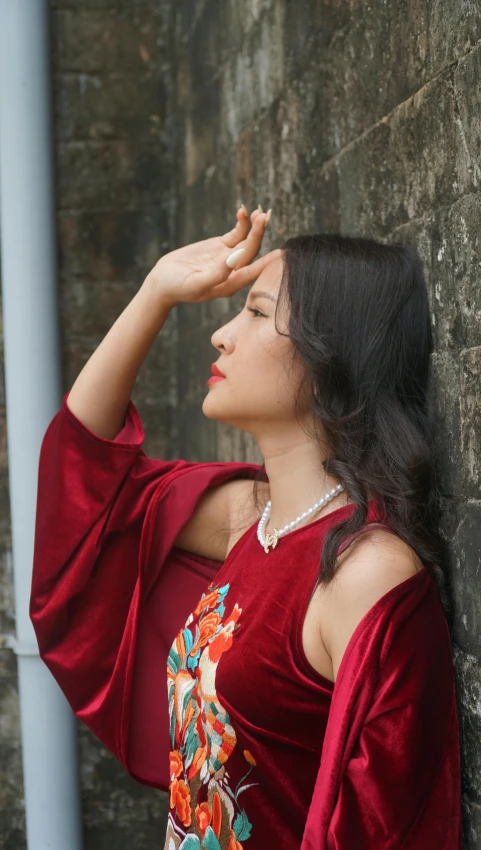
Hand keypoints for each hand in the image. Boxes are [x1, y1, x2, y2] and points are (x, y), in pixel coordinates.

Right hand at [143, 206, 281, 308]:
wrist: (162, 282)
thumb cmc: (177, 287)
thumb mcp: (196, 283)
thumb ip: (217, 273)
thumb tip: (236, 258)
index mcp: (230, 284)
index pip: (252, 272)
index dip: (267, 262)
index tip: (280, 253)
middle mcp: (233, 271)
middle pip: (251, 251)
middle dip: (258, 233)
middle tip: (264, 216)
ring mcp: (228, 257)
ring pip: (246, 240)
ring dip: (253, 226)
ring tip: (259, 211)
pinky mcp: (220, 246)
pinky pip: (236, 233)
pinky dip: (241, 223)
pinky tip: (243, 211)